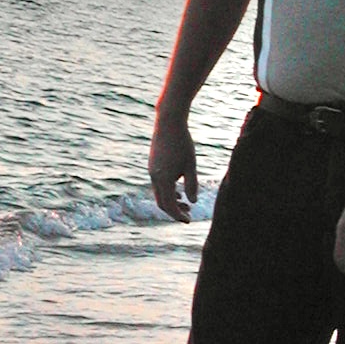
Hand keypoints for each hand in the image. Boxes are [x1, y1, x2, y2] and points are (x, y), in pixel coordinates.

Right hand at [149, 107, 198, 221]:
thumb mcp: (191, 165)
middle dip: (174, 211)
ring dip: (171, 200)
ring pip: (159, 193)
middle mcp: (154, 177)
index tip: (189, 221)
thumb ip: (191, 184)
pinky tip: (178, 189)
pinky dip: (167, 191)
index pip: (169, 205)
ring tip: (186, 202)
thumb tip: (193, 201)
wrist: (168, 122)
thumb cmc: (183, 142)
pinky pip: (158, 184)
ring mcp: (151, 171)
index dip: (178, 215)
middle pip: (161, 202)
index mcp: (164, 179)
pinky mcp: (152, 165)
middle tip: (188, 214)